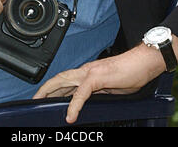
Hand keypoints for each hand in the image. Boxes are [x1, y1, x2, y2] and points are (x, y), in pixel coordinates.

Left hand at [33, 44, 165, 123]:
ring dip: (49, 92)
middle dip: (44, 89)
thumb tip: (88, 104)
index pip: (66, 81)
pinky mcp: (97, 77)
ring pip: (63, 81)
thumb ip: (97, 94)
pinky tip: (70, 115)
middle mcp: (86, 70)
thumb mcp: (110, 88)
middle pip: (59, 79)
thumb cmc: (131, 73)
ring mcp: (90, 72)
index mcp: (89, 73)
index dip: (53, 89)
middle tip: (34, 100)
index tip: (45, 98)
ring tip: (39, 102)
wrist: (144, 62)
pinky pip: (82, 92)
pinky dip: (74, 105)